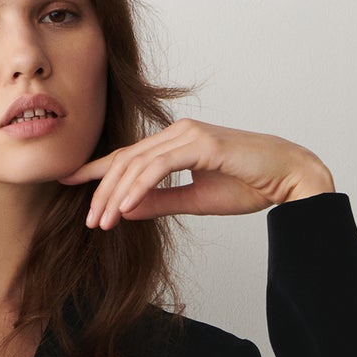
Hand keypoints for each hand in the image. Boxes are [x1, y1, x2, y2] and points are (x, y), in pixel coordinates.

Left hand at [59, 119, 335, 228]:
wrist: (288, 177)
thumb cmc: (249, 184)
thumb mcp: (195, 199)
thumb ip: (160, 202)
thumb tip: (125, 209)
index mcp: (176, 143)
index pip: (128, 156)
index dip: (96, 170)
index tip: (69, 184)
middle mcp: (178, 133)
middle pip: (126, 160)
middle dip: (101, 190)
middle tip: (88, 221)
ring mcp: (189, 135)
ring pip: (137, 164)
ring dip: (115, 195)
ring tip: (100, 222)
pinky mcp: (201, 144)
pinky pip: (158, 167)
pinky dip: (138, 188)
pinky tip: (123, 207)